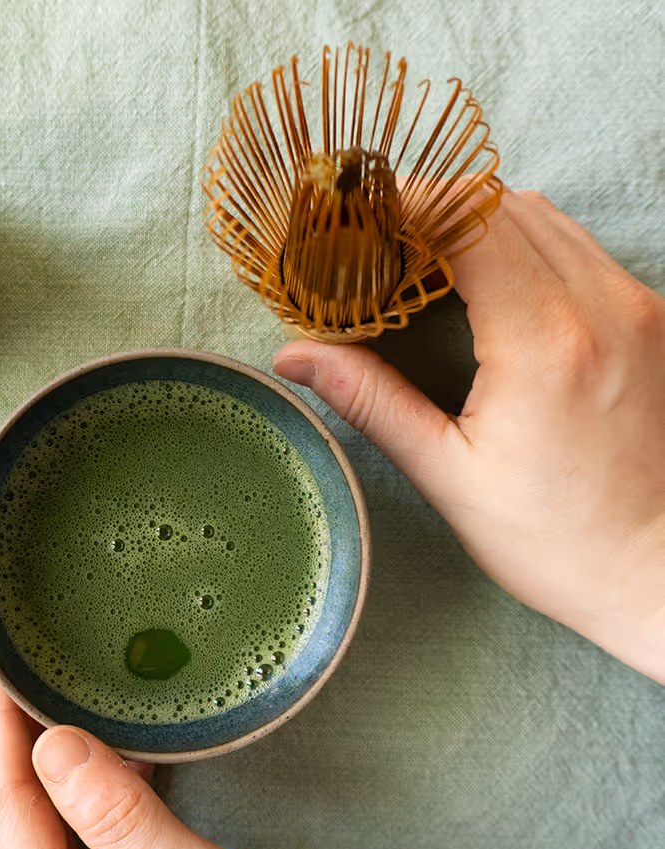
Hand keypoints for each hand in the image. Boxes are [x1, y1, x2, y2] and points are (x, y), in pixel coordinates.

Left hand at [0, 646, 388, 848]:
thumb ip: (122, 818)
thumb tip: (56, 745)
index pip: (5, 800)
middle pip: (1, 812)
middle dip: (5, 729)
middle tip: (23, 659)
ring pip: (26, 827)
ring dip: (36, 758)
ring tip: (55, 692)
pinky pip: (62, 848)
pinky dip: (73, 794)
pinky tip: (105, 757)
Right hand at [274, 189, 664, 682]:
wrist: (654, 570)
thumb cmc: (554, 539)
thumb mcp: (449, 475)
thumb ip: (372, 402)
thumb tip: (294, 355)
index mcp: (545, 343)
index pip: (470, 220)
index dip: (407, 203)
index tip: (357, 217)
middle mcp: (603, 305)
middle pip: (504, 205)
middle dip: (433, 207)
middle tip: (376, 240)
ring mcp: (638, 306)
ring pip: (545, 217)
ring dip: (477, 222)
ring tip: (421, 258)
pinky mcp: (652, 318)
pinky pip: (577, 247)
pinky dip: (521, 243)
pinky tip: (483, 283)